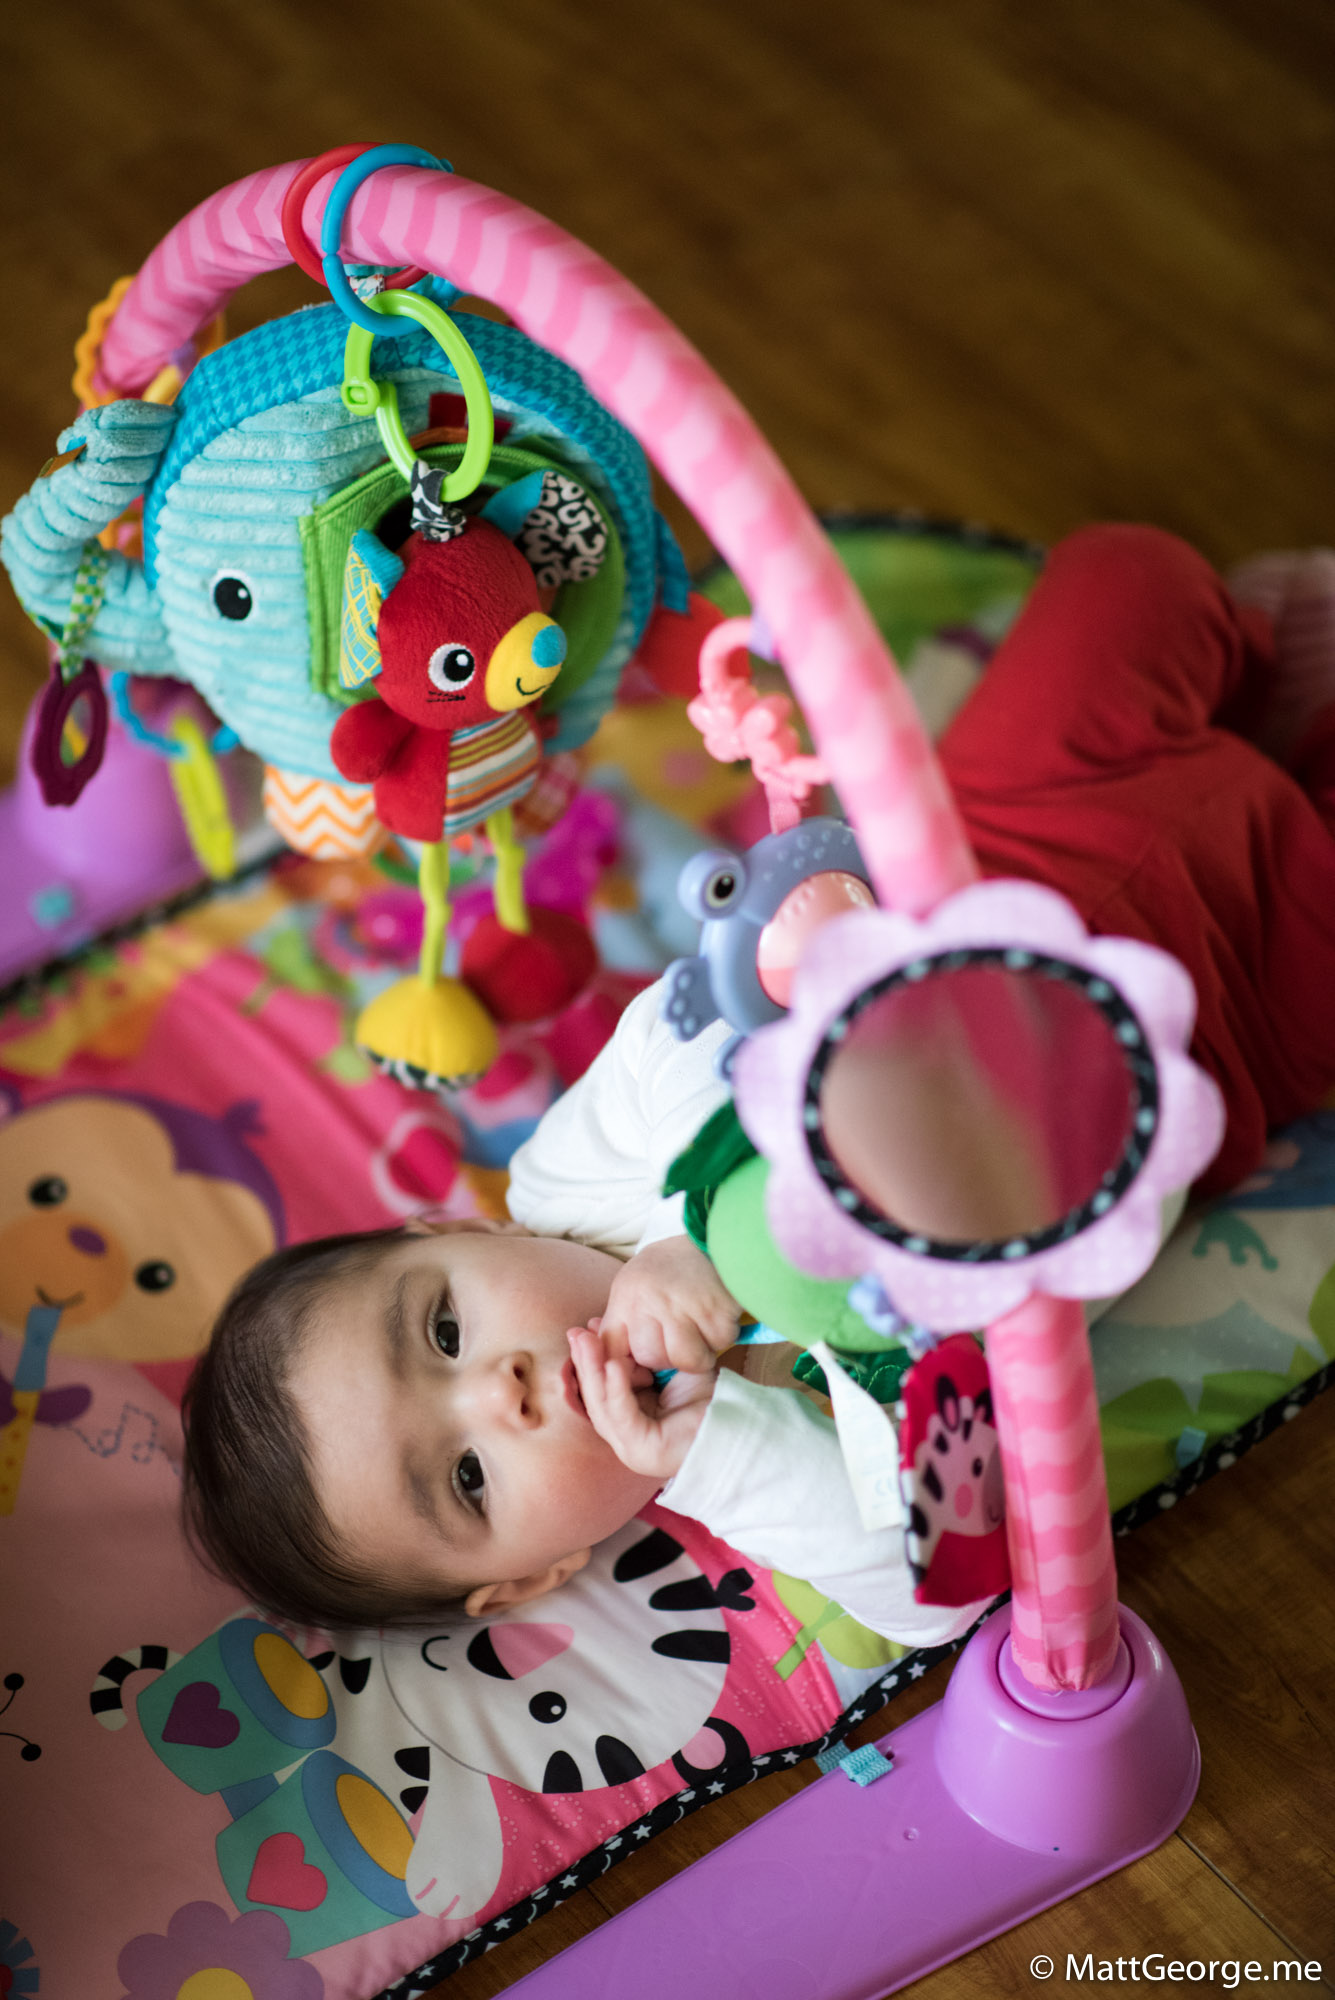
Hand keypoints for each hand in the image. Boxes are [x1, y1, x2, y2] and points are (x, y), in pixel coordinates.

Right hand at [568, 1324, 715, 1481]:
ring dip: (593, 1372)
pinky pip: (622, 1416)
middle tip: (577, 1333)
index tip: (587, 1328)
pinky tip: (614, 1365)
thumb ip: (643, 1355)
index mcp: (628, 1418)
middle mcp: (624, 1434)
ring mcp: (630, 1446)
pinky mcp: (641, 1450)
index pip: (600, 1387)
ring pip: (603, 1406)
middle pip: (595, 1396)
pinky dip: (616, 1390)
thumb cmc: (706, 1396)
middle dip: (585, 1362)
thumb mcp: (670, 1368)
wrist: (735, 1423)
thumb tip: (617, 1326)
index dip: (591, 1359)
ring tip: (588, 1342)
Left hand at [597, 1235, 740, 1376]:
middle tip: (681, 1337)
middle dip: (668, 1357)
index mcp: (626, 1296)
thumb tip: (609, 1358)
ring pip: (686, 1359)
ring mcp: (682, 1306)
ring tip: (701, 1332)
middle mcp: (649, 1301)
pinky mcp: (714, 1310)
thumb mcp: (636, 1284)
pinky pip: (718, 1345)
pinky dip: (722, 1337)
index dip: (626, 1365)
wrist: (715, 1234)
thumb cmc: (673, 1266)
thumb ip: (623, 1320)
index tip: (641, 1366)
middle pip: (652, 1359)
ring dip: (698, 1353)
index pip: (611, 1348)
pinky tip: (718, 1317)